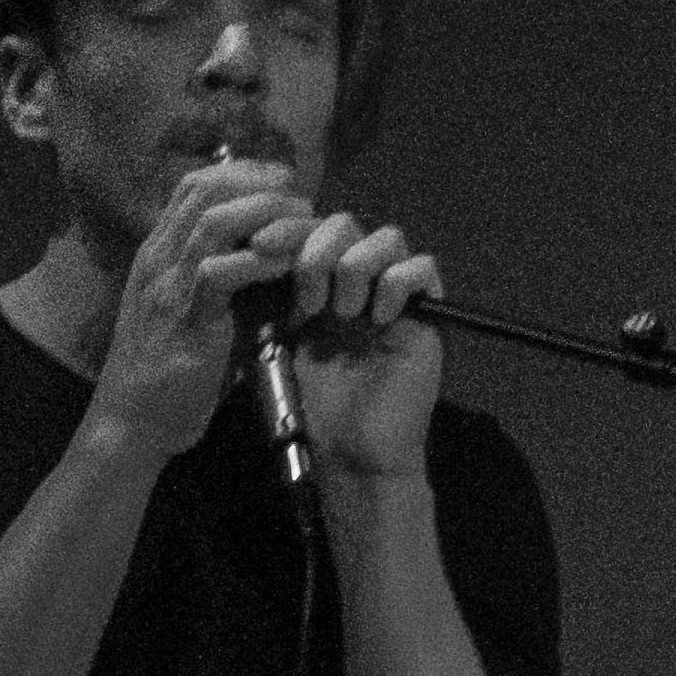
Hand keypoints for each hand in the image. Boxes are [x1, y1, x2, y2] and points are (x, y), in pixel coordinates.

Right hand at [89, 152, 300, 451]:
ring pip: (213, 221)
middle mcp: (157, 259)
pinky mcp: (183, 318)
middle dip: (259, 184)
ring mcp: (166, 285)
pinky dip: (260, 261)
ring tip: (303, 222)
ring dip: (266, 214)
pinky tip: (290, 265)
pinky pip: (219, 271)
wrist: (132, 423)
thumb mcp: (194, 313)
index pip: (192, 187)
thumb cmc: (169, 375)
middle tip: (300, 196)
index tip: (282, 182)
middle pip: (204, 190)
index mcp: (158, 254)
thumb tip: (275, 265)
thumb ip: (222, 283)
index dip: (240, 173)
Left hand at [267, 209, 446, 481]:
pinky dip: (398, 284)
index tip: (258, 245)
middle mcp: (356, 283)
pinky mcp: (426, 318)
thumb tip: (249, 242)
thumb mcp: (274, 338)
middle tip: (307, 299)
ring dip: (356, 268)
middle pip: (346, 223)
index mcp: (317, 284)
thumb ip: (270, 293)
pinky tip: (379, 319)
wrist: (348, 452)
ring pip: (387, 238)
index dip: (286, 226)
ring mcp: (392, 297)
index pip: (308, 228)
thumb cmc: (309, 405)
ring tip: (343, 314)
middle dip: (318, 251)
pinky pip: (423, 269)